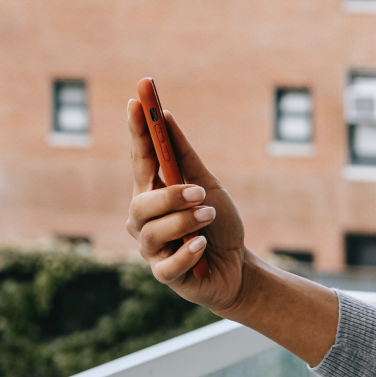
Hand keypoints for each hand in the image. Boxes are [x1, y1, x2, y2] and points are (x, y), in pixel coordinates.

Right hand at [125, 99, 248, 311]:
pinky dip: (188, 252)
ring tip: (209, 216)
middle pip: (140, 203)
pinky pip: (167, 265)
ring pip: (153, 233)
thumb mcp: (209, 185)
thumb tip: (165, 116)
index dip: (137, 131)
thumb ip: (185, 157)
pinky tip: (202, 246)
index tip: (137, 101)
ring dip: (186, 222)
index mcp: (154, 193)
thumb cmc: (218, 223)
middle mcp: (145, 221)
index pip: (140, 159)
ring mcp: (152, 249)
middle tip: (201, 193)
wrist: (237, 266)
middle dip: (171, 196)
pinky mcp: (165, 275)